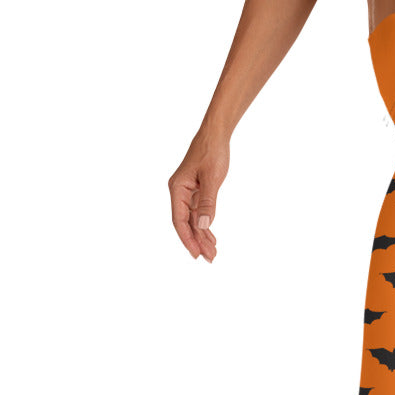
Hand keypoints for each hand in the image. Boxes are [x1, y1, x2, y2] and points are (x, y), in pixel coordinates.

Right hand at [168, 130, 229, 261]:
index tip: (196, 254)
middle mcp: (179, 192)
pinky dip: (205, 226)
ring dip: (202, 237)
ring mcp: (187, 192)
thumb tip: (203, 225)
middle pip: (186, 223)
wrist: (216, 134)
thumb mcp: (212, 178)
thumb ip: (208, 202)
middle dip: (197, 242)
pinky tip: (211, 238)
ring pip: (192, 220)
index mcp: (178, 188)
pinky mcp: (196, 191)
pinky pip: (198, 213)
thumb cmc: (212, 152)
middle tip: (210, 259)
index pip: (179, 220)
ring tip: (213, 253)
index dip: (187, 238)